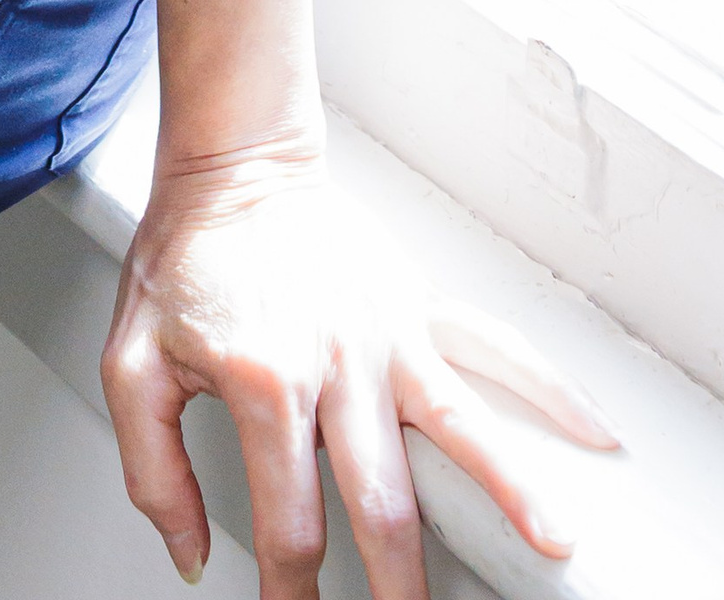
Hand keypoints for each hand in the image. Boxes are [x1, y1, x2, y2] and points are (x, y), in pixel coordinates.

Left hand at [100, 144, 619, 596]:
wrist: (232, 166)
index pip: (290, 522)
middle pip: (384, 503)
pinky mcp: (418, 309)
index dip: (292, 589)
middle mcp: (339, 364)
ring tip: (551, 544)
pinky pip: (494, 350)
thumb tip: (190, 552)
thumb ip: (152, 467)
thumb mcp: (130, 361)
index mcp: (264, 381)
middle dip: (401, 586)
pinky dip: (550, 389)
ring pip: (462, 428)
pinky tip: (593, 430)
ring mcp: (388, 336)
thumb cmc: (184, 259)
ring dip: (510, 492)